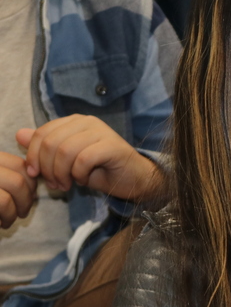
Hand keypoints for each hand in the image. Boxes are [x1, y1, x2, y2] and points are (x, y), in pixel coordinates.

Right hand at [0, 152, 36, 228]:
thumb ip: (9, 177)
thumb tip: (37, 177)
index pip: (19, 164)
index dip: (30, 183)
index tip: (26, 197)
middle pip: (20, 176)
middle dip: (27, 198)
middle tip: (21, 212)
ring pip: (15, 186)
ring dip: (16, 210)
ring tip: (8, 221)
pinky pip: (3, 201)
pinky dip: (7, 217)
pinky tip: (0, 224)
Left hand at [16, 115, 162, 203]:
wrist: (135, 179)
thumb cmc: (101, 170)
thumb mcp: (67, 160)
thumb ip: (45, 147)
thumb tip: (19, 134)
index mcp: (74, 122)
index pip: (41, 133)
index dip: (33, 156)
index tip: (36, 175)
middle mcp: (87, 122)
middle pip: (50, 142)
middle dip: (47, 168)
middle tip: (55, 184)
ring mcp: (101, 132)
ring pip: (65, 151)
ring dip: (61, 174)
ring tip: (67, 185)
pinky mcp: (112, 146)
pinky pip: (83, 160)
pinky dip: (79, 174)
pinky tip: (84, 180)